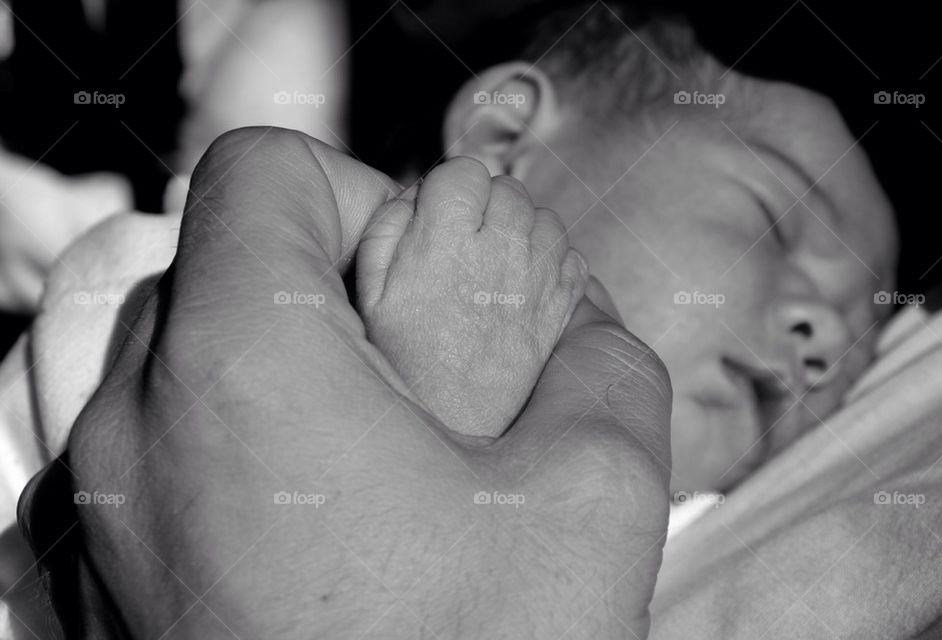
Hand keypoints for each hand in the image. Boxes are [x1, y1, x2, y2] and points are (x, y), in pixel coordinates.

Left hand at [19, 128, 671, 638]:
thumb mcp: (595, 502)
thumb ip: (605, 370)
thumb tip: (588, 327)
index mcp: (244, 364)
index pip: (259, 172)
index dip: (350, 191)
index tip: (408, 274)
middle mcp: (135, 424)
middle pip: (199, 252)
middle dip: (303, 272)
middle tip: (390, 351)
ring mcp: (91, 508)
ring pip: (138, 340)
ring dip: (237, 340)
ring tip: (332, 414)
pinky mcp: (83, 580)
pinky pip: (117, 439)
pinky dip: (193, 423)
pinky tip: (280, 492)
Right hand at [357, 160, 587, 437]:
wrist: (454, 422)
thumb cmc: (404, 362)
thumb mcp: (370, 290)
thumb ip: (390, 225)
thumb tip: (419, 192)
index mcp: (446, 240)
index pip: (464, 170)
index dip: (449, 187)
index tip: (440, 213)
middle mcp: (500, 250)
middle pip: (507, 188)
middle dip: (485, 204)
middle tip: (464, 240)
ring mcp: (539, 277)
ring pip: (544, 217)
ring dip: (521, 229)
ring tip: (493, 262)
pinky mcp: (563, 304)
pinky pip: (571, 255)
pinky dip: (551, 260)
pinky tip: (522, 283)